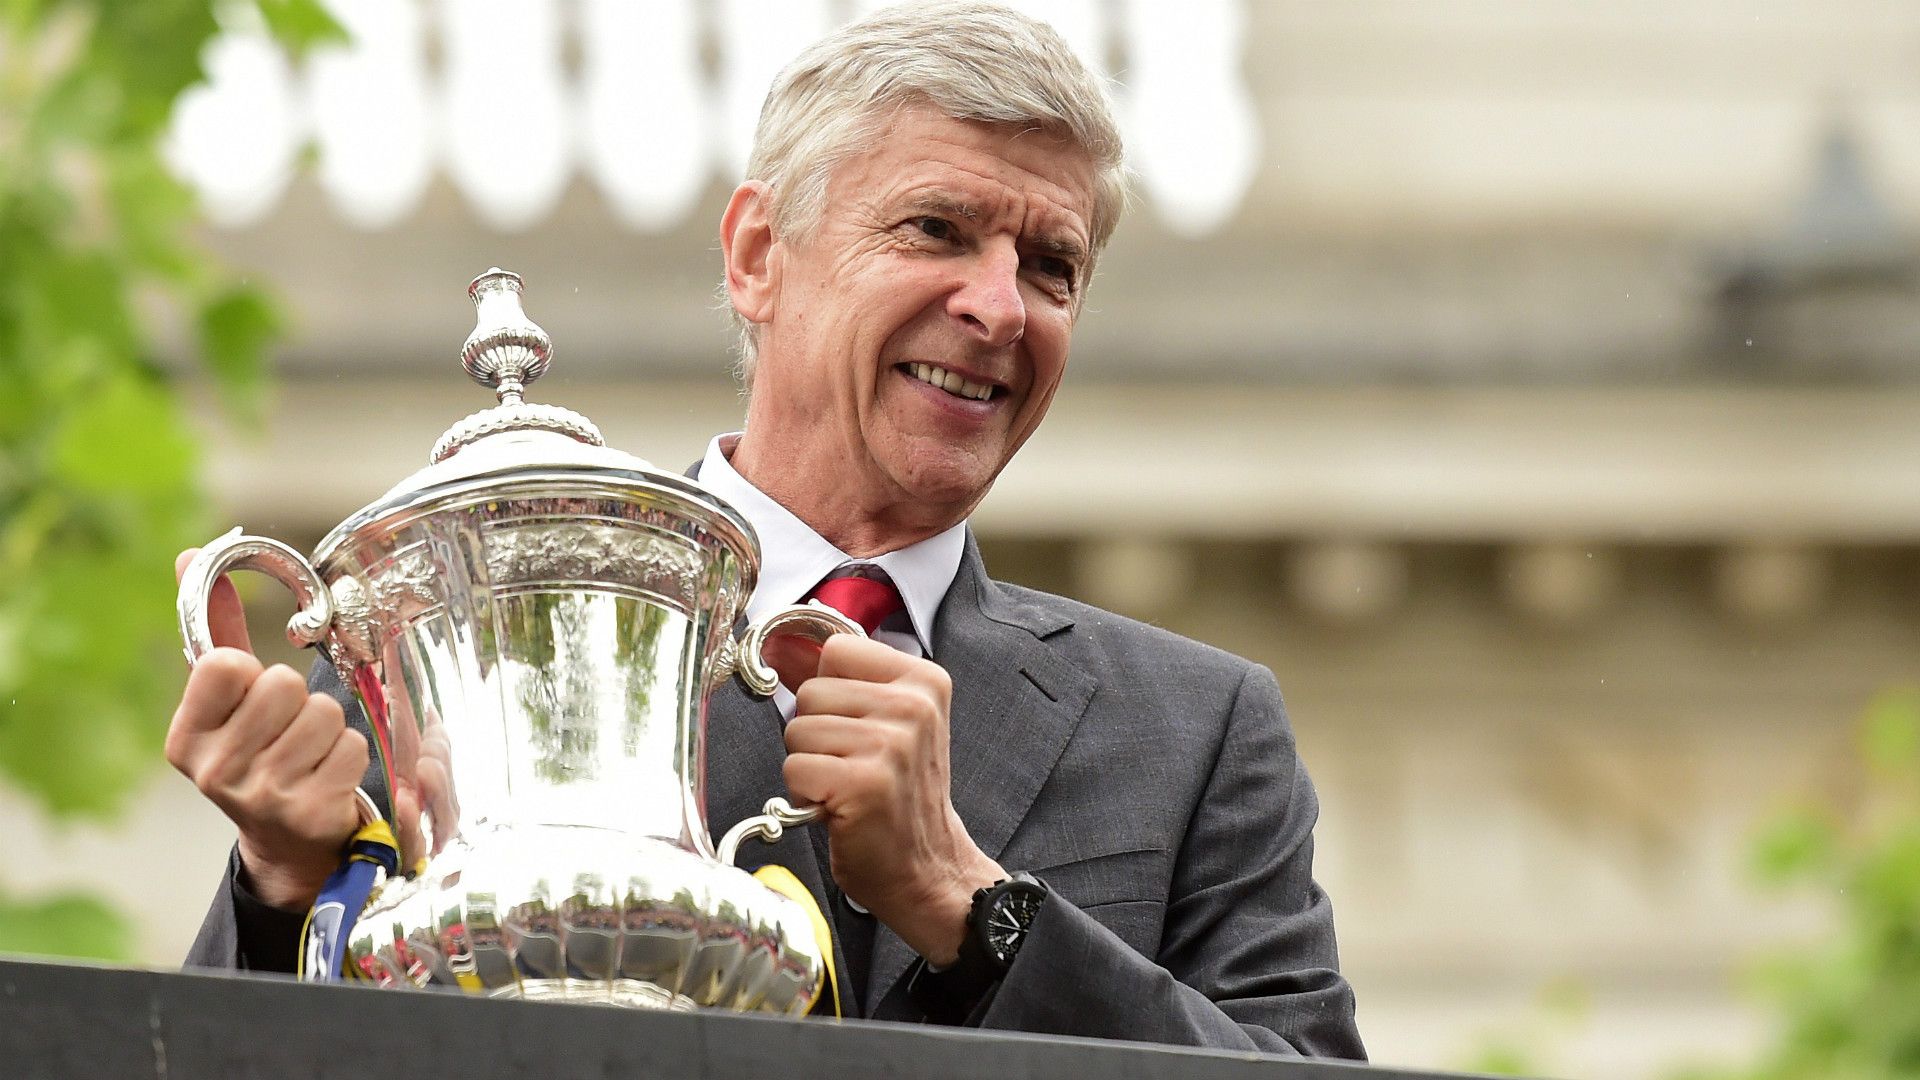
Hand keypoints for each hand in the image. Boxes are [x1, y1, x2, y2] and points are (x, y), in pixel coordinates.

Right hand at [165, 549, 367, 910]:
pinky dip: (349, 755)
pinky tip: (328, 778)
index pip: (228, 664)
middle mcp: (215, 772)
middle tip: (287, 733)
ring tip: (309, 756)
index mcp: (184, 739)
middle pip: (284, 685)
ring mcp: (261, 797)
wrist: (288, 842)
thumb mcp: (228, 700)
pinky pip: (352, 746)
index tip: (249, 699)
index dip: (252, 672)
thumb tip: (189, 555)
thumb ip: (214, 629)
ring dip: (329, 730)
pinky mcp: (310, 813)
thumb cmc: (259, 754)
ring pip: (324, 714)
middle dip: (298, 700)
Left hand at [783, 635, 1003, 965]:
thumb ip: (832, 680)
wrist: (927, 869)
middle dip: (815, 733)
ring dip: (809, 765)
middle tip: (851, 765)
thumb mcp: (880, 724)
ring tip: (845, 787)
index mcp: (923, 680)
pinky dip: (805, 795)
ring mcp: (892, 743)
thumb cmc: (898, 796)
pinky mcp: (866, 782)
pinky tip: (839, 808)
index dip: (828, 691)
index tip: (851, 725)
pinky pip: (795, 768)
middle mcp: (914, 705)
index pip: (836, 650)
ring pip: (797, 729)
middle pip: (810, 690)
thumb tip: (778, 643)